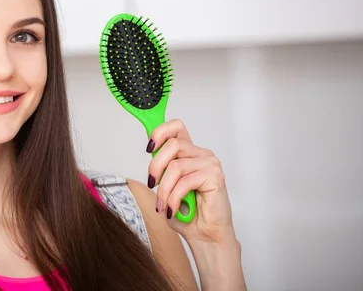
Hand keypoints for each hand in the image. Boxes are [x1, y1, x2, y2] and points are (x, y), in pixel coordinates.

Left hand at [146, 119, 236, 245]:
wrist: (205, 236)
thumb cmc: (187, 213)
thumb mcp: (166, 186)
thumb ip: (161, 169)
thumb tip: (151, 154)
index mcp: (189, 152)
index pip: (176, 127)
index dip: (160, 131)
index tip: (149, 146)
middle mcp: (201, 154)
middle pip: (172, 144)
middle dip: (155, 166)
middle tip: (151, 184)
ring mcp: (210, 164)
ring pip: (175, 166)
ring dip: (164, 189)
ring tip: (162, 205)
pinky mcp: (215, 177)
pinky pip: (185, 182)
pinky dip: (173, 198)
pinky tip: (172, 210)